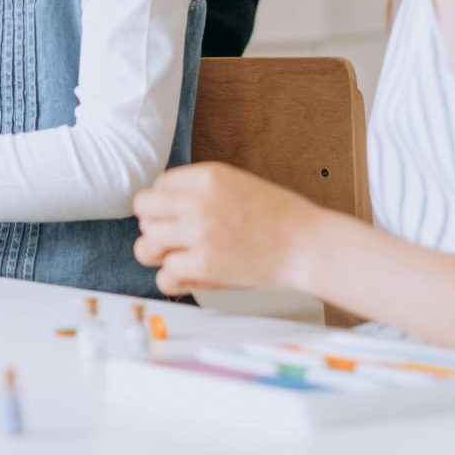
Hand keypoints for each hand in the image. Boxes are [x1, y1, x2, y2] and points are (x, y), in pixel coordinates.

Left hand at [132, 163, 326, 295]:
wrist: (310, 246)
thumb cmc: (279, 218)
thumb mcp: (237, 185)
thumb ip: (198, 191)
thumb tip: (158, 207)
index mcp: (208, 176)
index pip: (158, 185)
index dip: (166, 203)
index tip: (181, 215)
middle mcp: (198, 202)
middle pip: (144, 210)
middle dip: (156, 223)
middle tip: (177, 235)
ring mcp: (200, 235)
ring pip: (147, 242)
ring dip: (161, 251)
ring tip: (182, 254)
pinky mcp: (205, 267)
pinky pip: (165, 275)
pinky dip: (176, 279)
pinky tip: (193, 274)